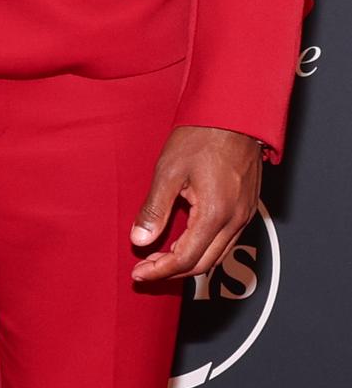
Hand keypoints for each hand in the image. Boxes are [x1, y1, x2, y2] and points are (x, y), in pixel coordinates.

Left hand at [130, 124, 262, 284]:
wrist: (235, 114)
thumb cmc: (202, 136)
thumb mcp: (169, 172)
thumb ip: (154, 210)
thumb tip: (140, 240)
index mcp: (216, 213)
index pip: (186, 259)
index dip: (159, 271)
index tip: (139, 273)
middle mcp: (236, 219)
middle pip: (203, 263)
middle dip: (172, 271)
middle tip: (145, 269)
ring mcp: (245, 214)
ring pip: (217, 255)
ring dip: (188, 262)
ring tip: (159, 259)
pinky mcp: (247, 207)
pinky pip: (226, 241)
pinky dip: (203, 249)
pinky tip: (183, 242)